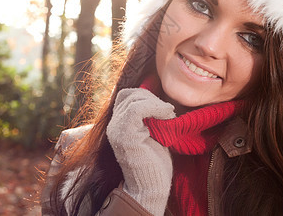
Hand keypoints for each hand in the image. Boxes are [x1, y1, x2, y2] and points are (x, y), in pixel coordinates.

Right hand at [106, 88, 175, 215]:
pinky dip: (155, 107)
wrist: (150, 188)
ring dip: (155, 102)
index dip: (145, 95)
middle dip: (151, 97)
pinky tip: (167, 115)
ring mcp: (117, 130)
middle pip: (129, 94)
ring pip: (133, 99)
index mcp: (118, 124)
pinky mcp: (124, 136)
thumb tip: (158, 99)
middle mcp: (113, 125)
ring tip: (169, 114)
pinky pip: (136, 110)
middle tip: (167, 111)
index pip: (125, 95)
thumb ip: (149, 117)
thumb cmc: (154, 163)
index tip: (163, 107)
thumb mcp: (152, 133)